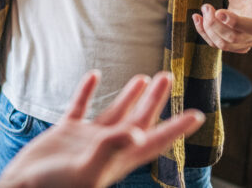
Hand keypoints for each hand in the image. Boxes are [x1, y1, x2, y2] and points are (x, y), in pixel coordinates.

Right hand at [0, 71, 204, 187]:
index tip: (198, 115)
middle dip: (155, 100)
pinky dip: (87, 91)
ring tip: (145, 77)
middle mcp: (107, 148)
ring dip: (129, 96)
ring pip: (115, 113)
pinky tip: (93, 76)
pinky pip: (80, 108)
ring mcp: (86, 140)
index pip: (154, 141)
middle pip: (138, 120)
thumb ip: (111, 150)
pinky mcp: (66, 134)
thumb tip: (139, 134)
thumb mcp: (86, 170)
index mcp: (118, 159)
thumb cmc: (53, 186)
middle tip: (168, 75)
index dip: (177, 129)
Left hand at [192, 0, 251, 53]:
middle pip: (233, 38)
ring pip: (223, 45)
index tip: (218, 11)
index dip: (235, 22)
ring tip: (202, 9)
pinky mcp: (232, 44)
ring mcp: (244, 42)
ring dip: (208, 29)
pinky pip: (216, 44)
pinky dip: (204, 33)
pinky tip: (197, 18)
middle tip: (205, 6)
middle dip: (215, 23)